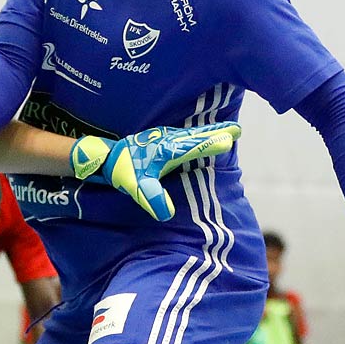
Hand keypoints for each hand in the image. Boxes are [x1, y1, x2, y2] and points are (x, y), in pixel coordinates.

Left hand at [70, 122, 241, 221]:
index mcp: (167, 150)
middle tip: (237, 129)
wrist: (107, 157)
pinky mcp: (162, 138)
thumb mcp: (137, 187)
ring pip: (193, 133)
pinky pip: (186, 134)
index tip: (229, 140)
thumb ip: (152, 198)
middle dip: (217, 132)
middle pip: (198, 136)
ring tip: (228, 130)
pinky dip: (199, 133)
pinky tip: (202, 135)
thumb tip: (167, 213)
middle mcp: (169, 140)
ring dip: (210, 131)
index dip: (211, 144)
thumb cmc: (124, 171)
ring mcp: (166, 137)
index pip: (194, 147)